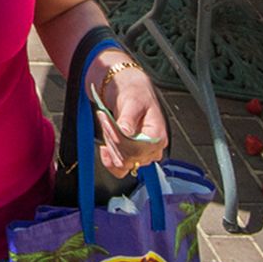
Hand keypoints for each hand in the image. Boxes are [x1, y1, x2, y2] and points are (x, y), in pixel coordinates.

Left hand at [87, 59, 168, 176]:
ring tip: (107, 125)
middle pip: (128, 157)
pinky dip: (109, 161)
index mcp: (158, 136)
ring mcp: (142, 154)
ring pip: (122, 163)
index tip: (108, 125)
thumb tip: (126, 132)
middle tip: (105, 120)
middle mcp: (153, 149)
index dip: (119, 141)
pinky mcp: (132, 156)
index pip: (138, 149)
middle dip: (112, 140)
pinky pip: (120, 169)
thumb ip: (128, 118)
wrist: (131, 92)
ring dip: (110, 146)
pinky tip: (104, 149)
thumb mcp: (133, 101)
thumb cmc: (136, 94)